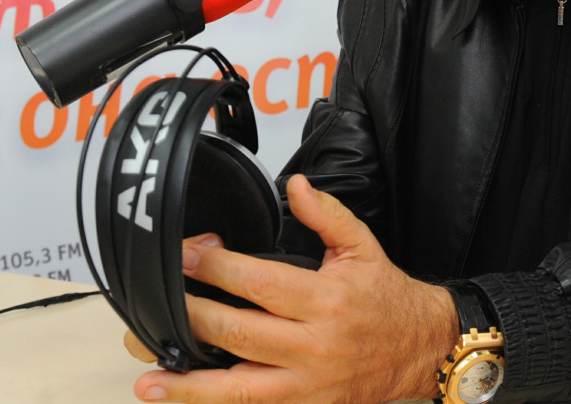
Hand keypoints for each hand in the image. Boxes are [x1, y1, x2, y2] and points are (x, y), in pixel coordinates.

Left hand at [129, 174, 457, 403]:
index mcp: (326, 300)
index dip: (218, 268)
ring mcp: (306, 382)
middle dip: (193, 313)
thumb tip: (295, 187)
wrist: (421, 347)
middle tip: (160, 296)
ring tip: (149, 375)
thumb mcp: (363, 245)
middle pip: (239, 331)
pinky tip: (182, 398)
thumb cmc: (387, 298)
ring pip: (238, 386)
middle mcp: (314, 345)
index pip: (260, 283)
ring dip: (189, 382)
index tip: (189, 253)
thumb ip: (326, 214)